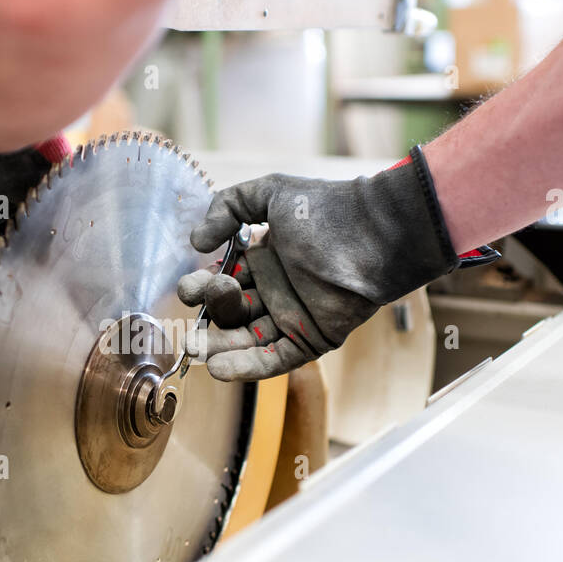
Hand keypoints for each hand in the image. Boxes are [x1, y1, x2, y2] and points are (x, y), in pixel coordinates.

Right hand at [177, 148, 459, 380]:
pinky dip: (247, 366)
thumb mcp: (271, 192)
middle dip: (208, 316)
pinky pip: (274, 359)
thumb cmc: (327, 209)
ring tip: (196, 350)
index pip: (224, 279)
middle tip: (191, 322)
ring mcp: (293, 317)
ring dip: (220, 347)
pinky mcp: (311, 340)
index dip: (203, 286)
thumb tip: (196, 241)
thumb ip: (228, 206)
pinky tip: (219, 369)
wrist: (374, 233)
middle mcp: (276, 289)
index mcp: (265, 258)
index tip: (188, 287)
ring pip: (248, 339)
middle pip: (231, 312)